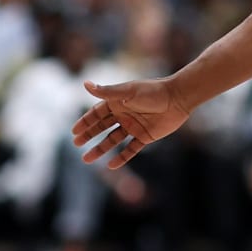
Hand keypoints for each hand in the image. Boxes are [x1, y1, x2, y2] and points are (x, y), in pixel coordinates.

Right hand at [71, 76, 191, 169]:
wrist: (177, 98)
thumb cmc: (152, 91)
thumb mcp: (128, 92)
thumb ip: (106, 92)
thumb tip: (85, 84)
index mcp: (117, 102)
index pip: (97, 113)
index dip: (85, 121)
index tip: (74, 131)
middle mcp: (124, 114)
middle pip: (102, 127)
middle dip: (89, 135)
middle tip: (76, 144)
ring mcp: (133, 126)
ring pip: (112, 140)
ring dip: (100, 149)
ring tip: (86, 159)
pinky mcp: (145, 136)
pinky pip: (130, 149)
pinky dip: (121, 158)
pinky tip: (110, 166)